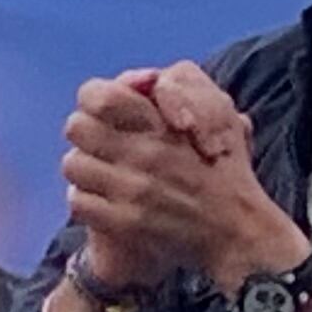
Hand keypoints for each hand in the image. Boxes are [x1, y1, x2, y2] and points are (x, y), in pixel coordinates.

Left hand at [64, 67, 305, 290]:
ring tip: (99, 178)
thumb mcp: (222, 122)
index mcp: (162, 125)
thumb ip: (186, 95)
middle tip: (98, 147)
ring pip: (73, 165)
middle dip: (85, 136)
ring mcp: (131, 188)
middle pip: (76, 127)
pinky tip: (102, 203)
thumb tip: (147, 78)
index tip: (103, 113)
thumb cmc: (230, 177)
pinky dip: (86, 202)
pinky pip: (78, 201)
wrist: (238, 234)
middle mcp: (143, 153)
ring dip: (84, 171)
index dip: (93, 102)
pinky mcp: (124, 221)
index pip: (97, 96)